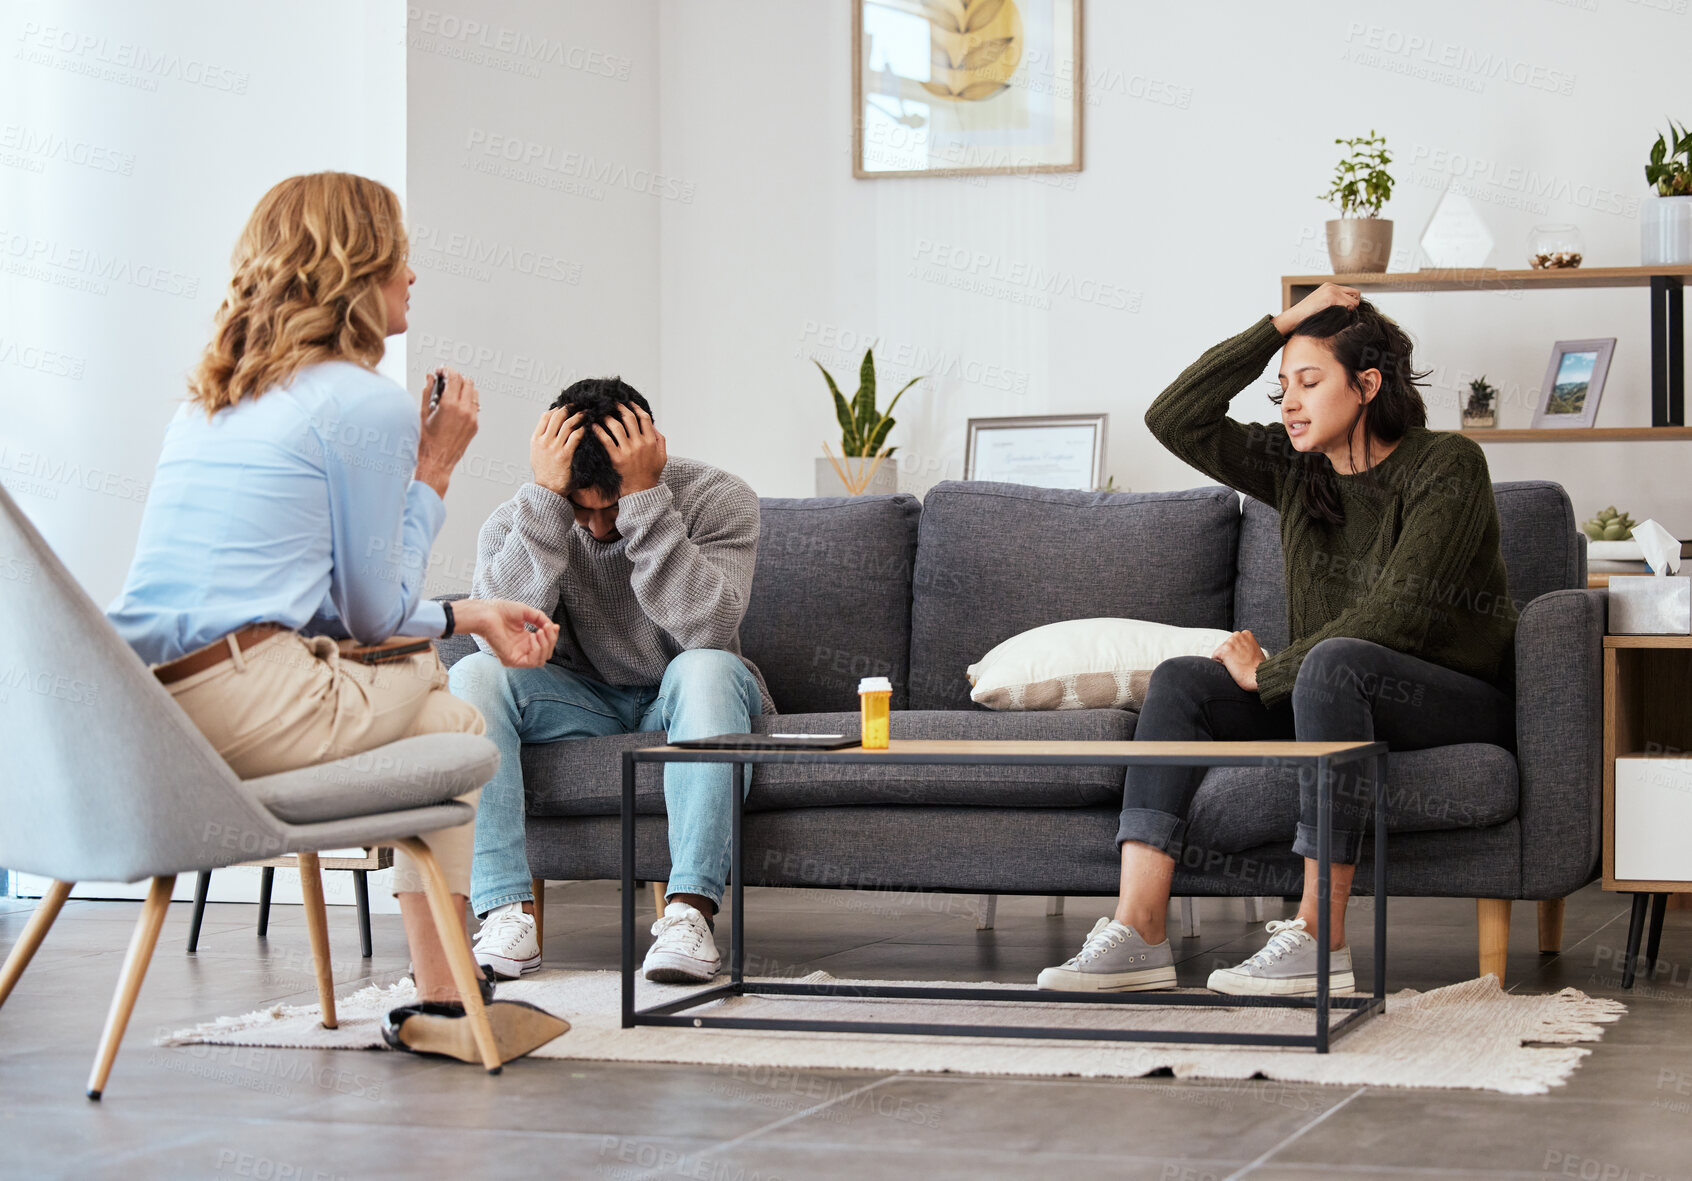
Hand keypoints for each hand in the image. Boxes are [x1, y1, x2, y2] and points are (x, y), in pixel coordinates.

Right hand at [416, 368, 478, 497]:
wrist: (436, 462)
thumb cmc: (426, 442)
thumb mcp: (422, 413)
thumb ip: (427, 392)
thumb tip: (430, 378)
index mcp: (450, 405)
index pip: (454, 377)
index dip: (447, 370)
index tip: (441, 371)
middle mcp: (464, 411)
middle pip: (467, 382)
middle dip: (456, 378)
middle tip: (444, 381)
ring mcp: (472, 419)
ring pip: (473, 393)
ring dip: (463, 389)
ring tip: (450, 394)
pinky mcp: (474, 426)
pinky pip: (474, 407)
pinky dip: (466, 401)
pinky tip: (454, 406)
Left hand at [452, 599, 559, 667]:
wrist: (486, 613)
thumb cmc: (502, 610)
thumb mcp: (528, 612)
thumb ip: (542, 620)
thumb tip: (554, 627)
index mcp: (524, 640)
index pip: (545, 645)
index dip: (552, 637)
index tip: (554, 626)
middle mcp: (521, 650)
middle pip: (546, 654)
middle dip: (551, 640)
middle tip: (546, 628)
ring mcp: (516, 656)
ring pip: (541, 660)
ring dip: (545, 645)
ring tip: (540, 632)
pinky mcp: (511, 660)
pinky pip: (532, 662)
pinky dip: (537, 649)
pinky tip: (532, 637)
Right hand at [530, 406, 585, 495]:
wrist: (547, 489)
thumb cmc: (544, 472)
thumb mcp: (536, 453)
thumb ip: (542, 439)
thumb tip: (551, 426)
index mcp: (536, 439)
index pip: (545, 416)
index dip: (557, 409)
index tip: (565, 407)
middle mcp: (544, 441)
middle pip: (557, 416)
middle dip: (569, 408)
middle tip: (579, 405)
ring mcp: (554, 447)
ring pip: (567, 424)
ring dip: (578, 416)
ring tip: (586, 413)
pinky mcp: (565, 454)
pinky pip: (575, 436)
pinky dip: (582, 429)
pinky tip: (587, 428)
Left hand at [591, 403, 666, 495]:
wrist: (641, 492)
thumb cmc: (651, 474)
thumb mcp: (662, 457)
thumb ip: (660, 440)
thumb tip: (653, 425)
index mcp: (651, 441)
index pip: (644, 418)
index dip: (635, 408)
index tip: (628, 403)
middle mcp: (640, 444)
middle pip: (629, 418)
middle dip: (619, 407)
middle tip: (612, 402)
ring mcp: (628, 451)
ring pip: (616, 426)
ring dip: (607, 416)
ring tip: (601, 412)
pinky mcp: (616, 458)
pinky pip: (606, 440)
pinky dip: (599, 431)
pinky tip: (593, 426)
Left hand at [1212, 629, 1266, 692]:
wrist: (1259, 675)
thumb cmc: (1259, 667)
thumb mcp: (1255, 650)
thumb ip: (1246, 646)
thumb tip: (1240, 650)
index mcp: (1246, 634)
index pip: (1233, 642)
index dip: (1235, 652)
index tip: (1241, 658)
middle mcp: (1237, 635)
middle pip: (1225, 645)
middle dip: (1229, 654)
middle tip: (1239, 663)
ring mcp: (1230, 642)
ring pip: (1219, 651)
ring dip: (1224, 659)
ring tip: (1236, 665)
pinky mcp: (1224, 650)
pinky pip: (1215, 657)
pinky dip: (1220, 664)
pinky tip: (1231, 667)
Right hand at [1271, 282, 1360, 336]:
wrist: (1294, 317)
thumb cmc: (1306, 316)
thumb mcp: (1321, 305)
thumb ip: (1333, 303)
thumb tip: (1349, 309)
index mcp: (1329, 287)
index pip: (1351, 292)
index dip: (1351, 303)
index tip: (1345, 312)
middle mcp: (1331, 286)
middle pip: (1356, 294)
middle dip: (1353, 305)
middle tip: (1344, 314)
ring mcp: (1332, 290)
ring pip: (1355, 301)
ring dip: (1349, 311)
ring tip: (1337, 316)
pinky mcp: (1332, 297)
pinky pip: (1349, 306)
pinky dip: (1345, 313)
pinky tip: (1334, 316)